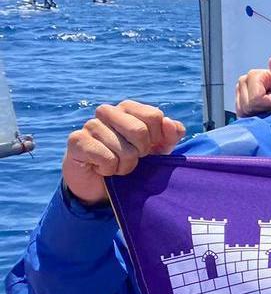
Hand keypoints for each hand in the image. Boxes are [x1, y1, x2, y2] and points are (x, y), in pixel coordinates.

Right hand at [63, 101, 186, 204]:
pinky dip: (109, 169)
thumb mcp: (159, 149)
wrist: (101, 185)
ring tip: (116, 165)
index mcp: (128, 108)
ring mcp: (90, 125)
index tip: (148, 147)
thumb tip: (169, 123)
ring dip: (125, 165)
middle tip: (131, 158)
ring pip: (123, 149)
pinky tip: (101, 168)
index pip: (155, 116)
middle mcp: (107, 111)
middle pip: (139, 130)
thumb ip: (171, 135)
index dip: (157, 138)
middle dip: (140, 152)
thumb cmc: (132, 161)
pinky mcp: (76, 141)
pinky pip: (106, 158)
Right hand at [235, 56, 270, 117]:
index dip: (268, 102)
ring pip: (243, 111)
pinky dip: (252, 115)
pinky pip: (241, 114)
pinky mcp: (238, 102)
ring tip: (267, 105)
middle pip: (247, 106)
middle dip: (262, 108)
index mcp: (253, 75)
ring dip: (257, 112)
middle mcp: (243, 81)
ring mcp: (239, 92)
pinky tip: (260, 109)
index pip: (255, 98)